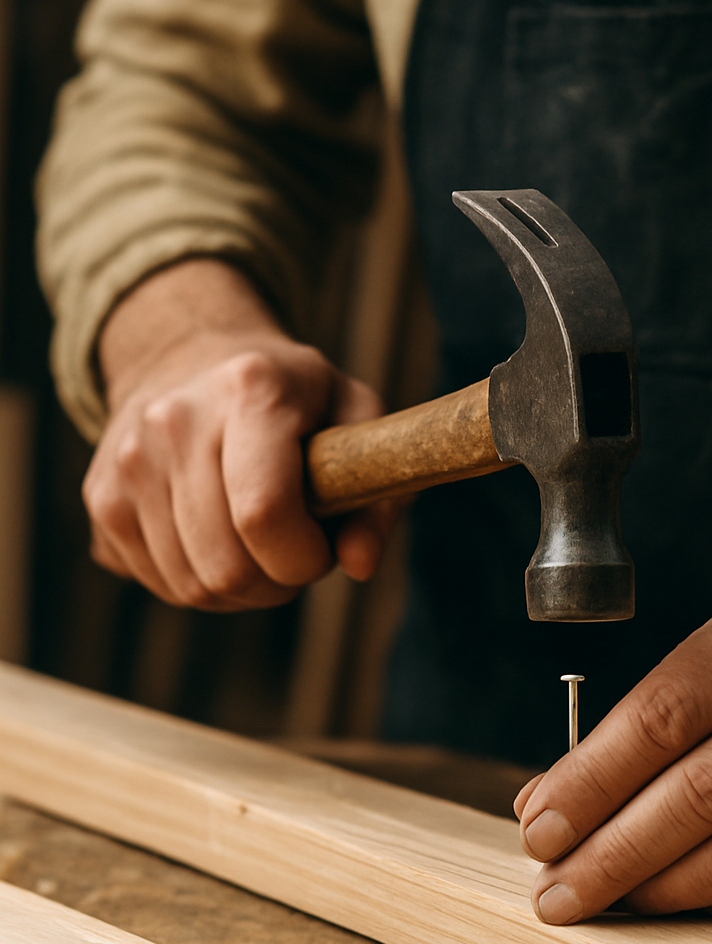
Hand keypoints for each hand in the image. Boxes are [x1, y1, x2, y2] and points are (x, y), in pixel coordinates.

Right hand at [85, 260, 392, 609]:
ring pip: (190, 587)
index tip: (321, 547)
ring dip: (237, 589)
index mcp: (251, 389)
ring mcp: (129, 457)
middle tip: (292, 552)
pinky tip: (214, 540)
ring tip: (256, 544)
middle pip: (225, 567)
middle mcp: (175, 418)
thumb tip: (359, 566)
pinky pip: (155, 581)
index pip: (264, 514)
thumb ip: (378, 493)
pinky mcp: (101, 494)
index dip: (303, 559)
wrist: (191, 354)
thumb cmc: (293, 397)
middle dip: (275, 582)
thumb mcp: (355, 417)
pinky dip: (195, 581)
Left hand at [516, 549, 711, 922]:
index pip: (663, 714)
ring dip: (656, 889)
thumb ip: (633, 729)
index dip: (589, 781)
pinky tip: (670, 905)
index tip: (537, 828)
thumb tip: (541, 808)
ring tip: (602, 901)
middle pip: (701, 792)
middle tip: (555, 891)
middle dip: (611, 852)